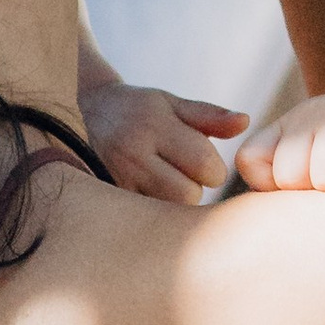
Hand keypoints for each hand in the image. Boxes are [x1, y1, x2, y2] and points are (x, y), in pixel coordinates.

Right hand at [82, 79, 249, 203]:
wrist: (79, 115)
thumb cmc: (137, 111)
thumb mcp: (171, 104)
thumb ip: (209, 115)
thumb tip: (245, 122)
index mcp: (154, 125)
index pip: (206, 164)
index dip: (211, 168)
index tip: (199, 161)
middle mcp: (132, 153)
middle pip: (189, 195)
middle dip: (192, 187)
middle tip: (177, 173)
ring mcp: (114, 179)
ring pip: (167, 213)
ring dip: (172, 203)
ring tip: (159, 183)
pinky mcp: (104, 199)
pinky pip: (143, 221)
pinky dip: (151, 215)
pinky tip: (144, 194)